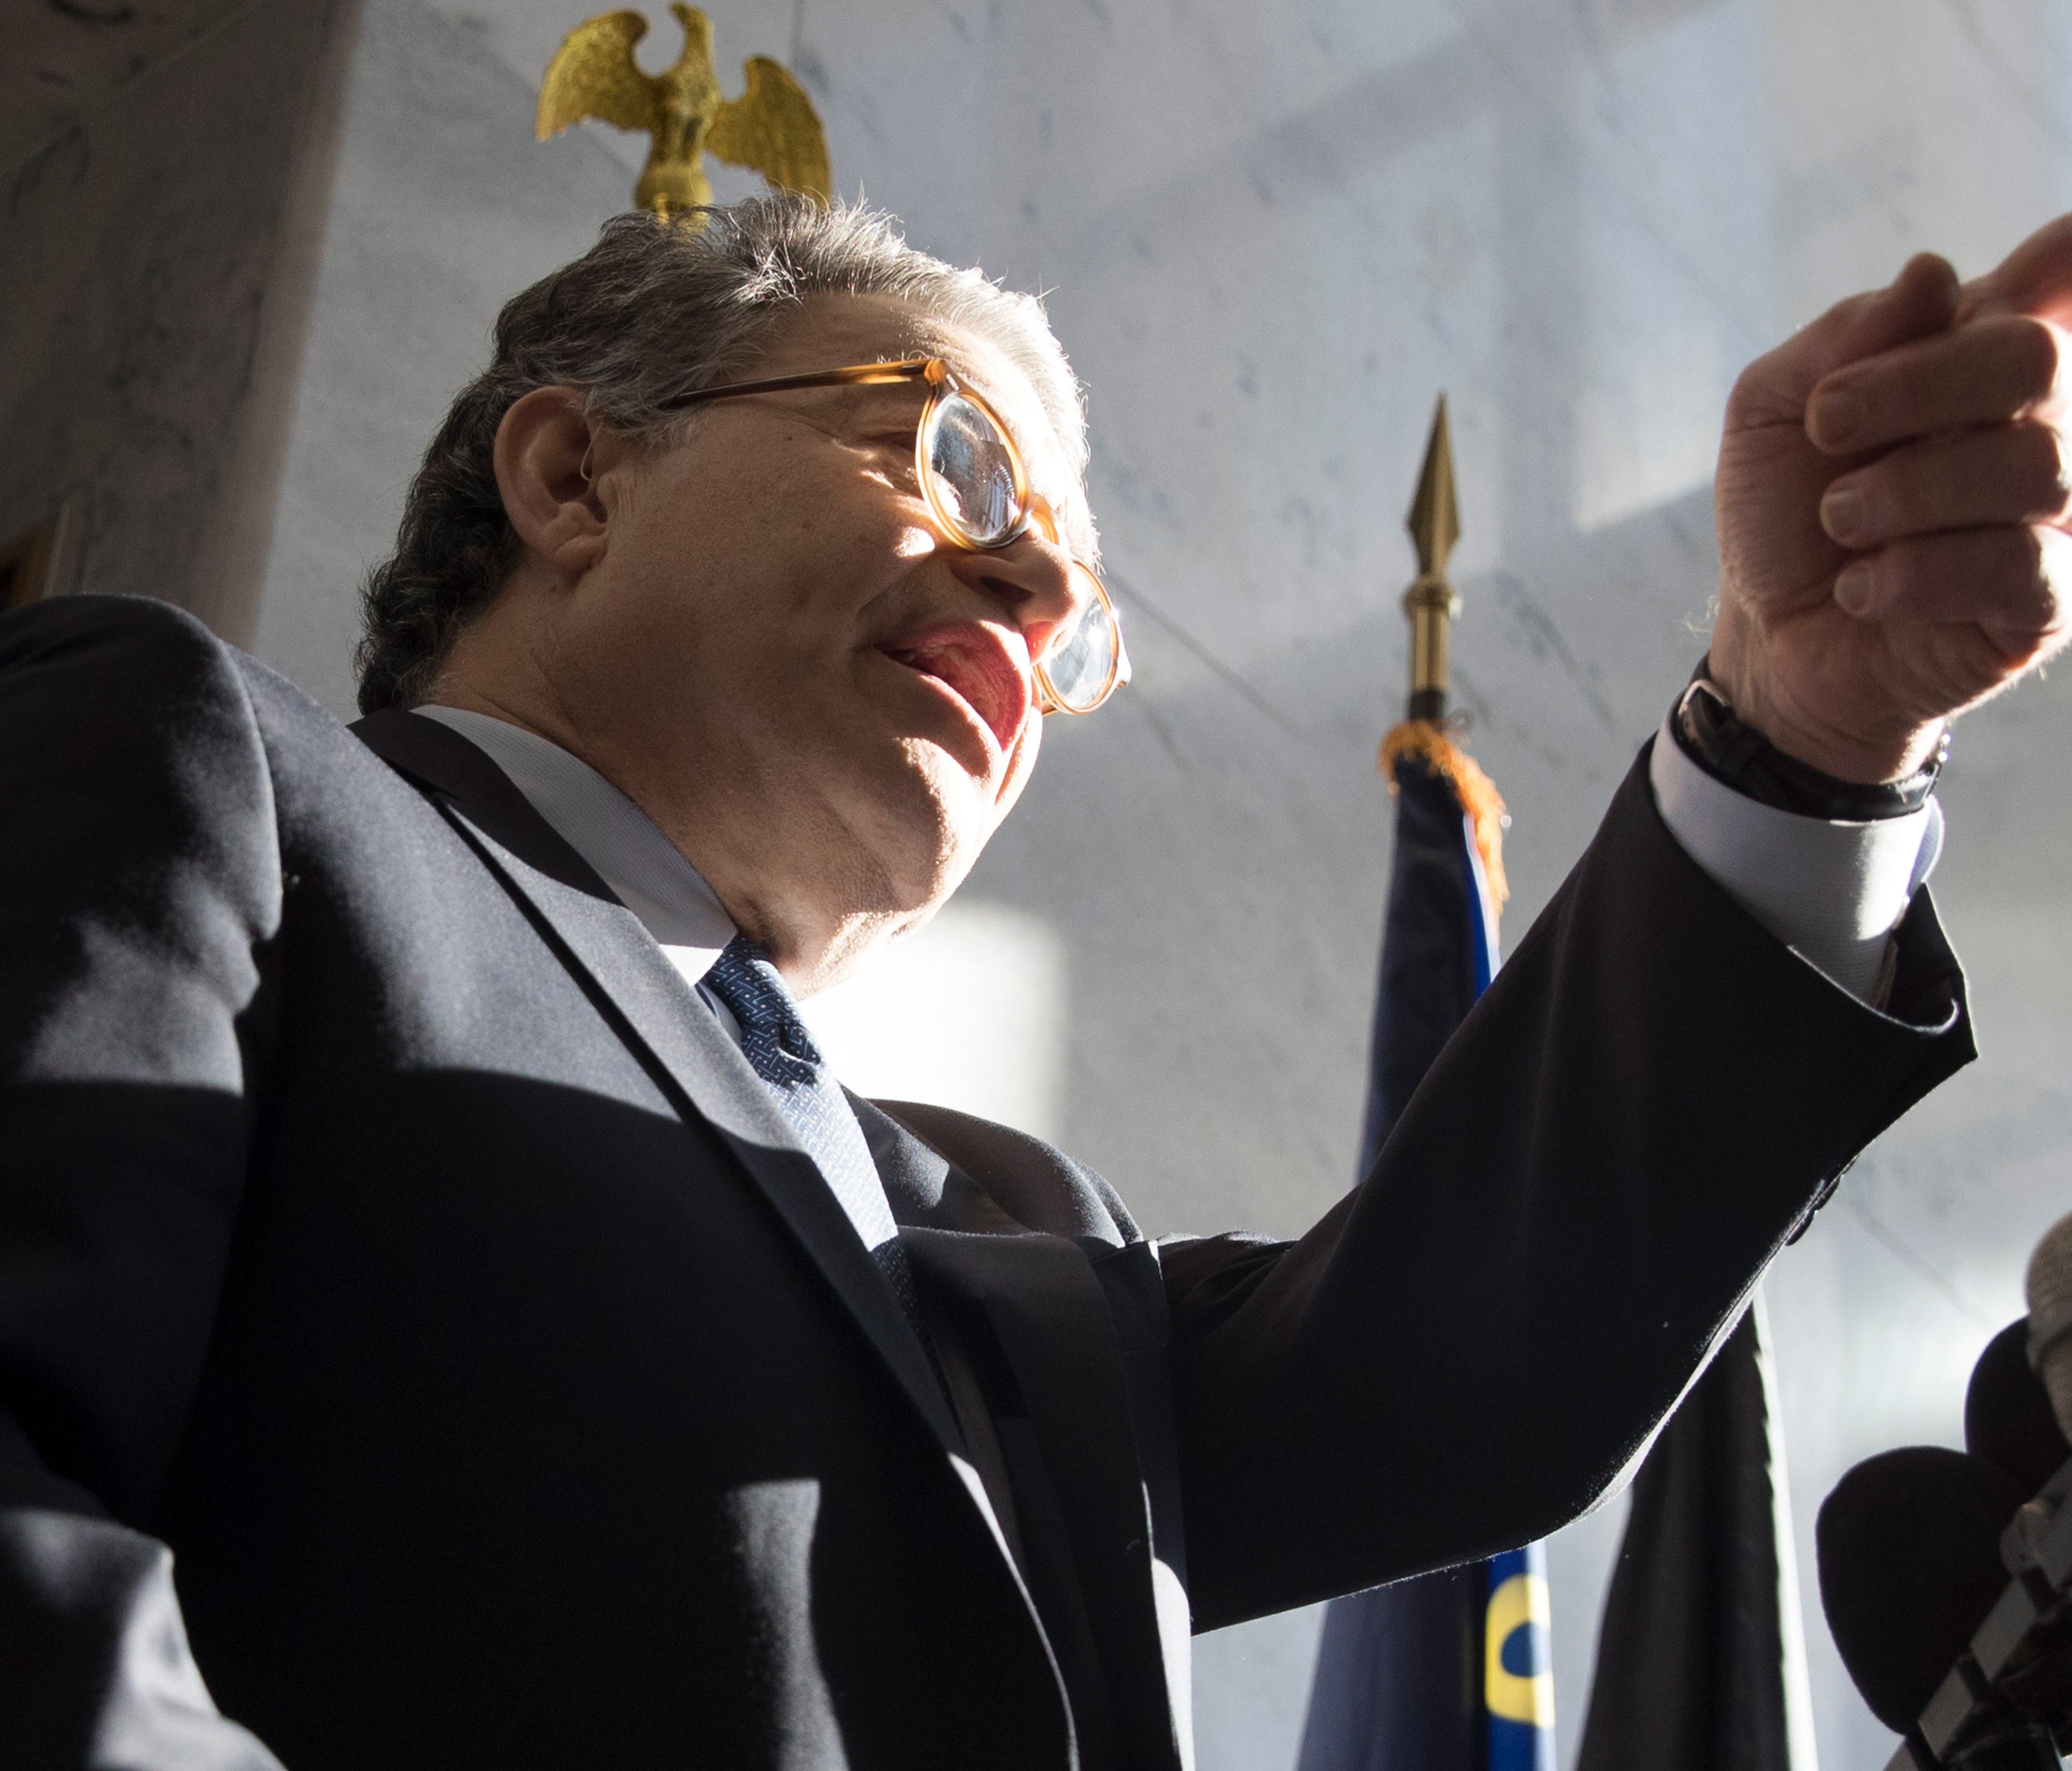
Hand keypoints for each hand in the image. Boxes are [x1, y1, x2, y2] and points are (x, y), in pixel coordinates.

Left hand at [1710, 221, 2071, 781]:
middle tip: (1827, 427)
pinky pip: (2015, 564)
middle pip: (2034, 358)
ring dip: (1901, 493)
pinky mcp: (2050, 600)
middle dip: (1912, 388)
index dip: (2063, 256)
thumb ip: (1846, 338)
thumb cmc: (1783, 511)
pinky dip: (1912, 573)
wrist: (1769, 633)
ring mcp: (2060, 511)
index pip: (2063, 270)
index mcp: (1980, 350)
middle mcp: (2042, 419)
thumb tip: (1933, 275)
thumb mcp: (1774, 411)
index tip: (2031, 262)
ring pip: (2032, 465)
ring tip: (1838, 520)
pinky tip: (1860, 587)